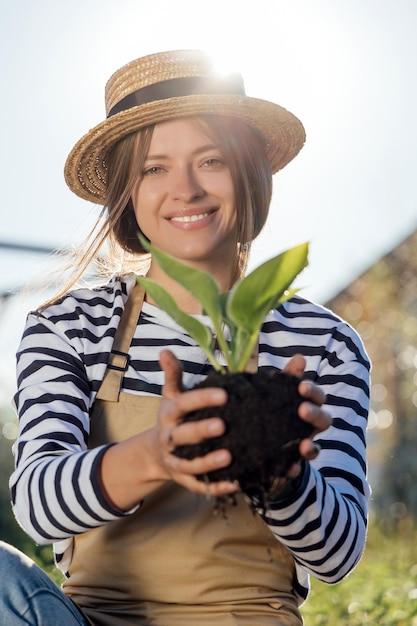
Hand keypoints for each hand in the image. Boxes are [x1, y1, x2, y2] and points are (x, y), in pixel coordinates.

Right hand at [152, 349, 237, 497]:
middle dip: (201, 431)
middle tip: (223, 425)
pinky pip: (199, 486)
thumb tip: (165, 351)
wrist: (154, 455)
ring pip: (189, 464)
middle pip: (182, 436)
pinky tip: (235, 483)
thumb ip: (173, 375)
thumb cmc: (171, 419)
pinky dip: (215, 487)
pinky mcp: (184, 480)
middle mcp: (170, 438)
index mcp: (169, 415)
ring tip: (229, 457)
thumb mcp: (169, 396)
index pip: (183, 405)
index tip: (224, 394)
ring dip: (208, 462)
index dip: (202, 399)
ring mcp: (176, 461)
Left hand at [282, 354, 331, 476]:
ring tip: (304, 445)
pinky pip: (296, 470)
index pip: (318, 397)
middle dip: (315, 415)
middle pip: (323, 421)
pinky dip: (293, 470)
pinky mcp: (290, 465)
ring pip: (314, 448)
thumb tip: (300, 357)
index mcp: (308, 406)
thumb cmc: (270, 409)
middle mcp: (310, 428)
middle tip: (302, 410)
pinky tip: (288, 469)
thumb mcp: (275, 391)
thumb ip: (287, 376)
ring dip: (311, 447)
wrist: (258, 441)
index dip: (313, 392)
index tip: (301, 386)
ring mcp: (302, 447)